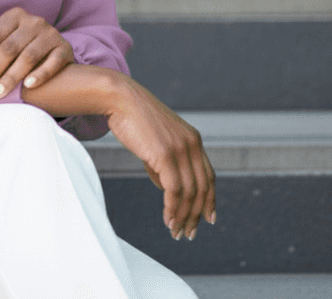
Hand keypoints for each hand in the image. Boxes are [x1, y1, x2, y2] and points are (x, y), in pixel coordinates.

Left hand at [0, 7, 73, 99]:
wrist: (53, 52)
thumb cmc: (19, 47)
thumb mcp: (2, 38)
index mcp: (14, 16)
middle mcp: (34, 21)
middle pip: (8, 48)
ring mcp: (51, 34)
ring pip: (28, 57)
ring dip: (11, 78)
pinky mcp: (65, 48)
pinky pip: (53, 62)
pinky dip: (40, 74)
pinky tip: (28, 86)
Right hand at [105, 77, 216, 240]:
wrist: (120, 98)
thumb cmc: (133, 119)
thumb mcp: (157, 141)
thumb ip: (165, 164)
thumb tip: (167, 189)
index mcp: (194, 140)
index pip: (209, 177)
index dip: (210, 200)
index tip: (208, 218)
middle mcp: (192, 145)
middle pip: (202, 188)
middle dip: (197, 215)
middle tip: (190, 233)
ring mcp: (180, 149)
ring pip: (189, 192)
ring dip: (184, 216)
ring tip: (177, 232)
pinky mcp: (165, 155)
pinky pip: (174, 190)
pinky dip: (173, 209)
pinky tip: (168, 220)